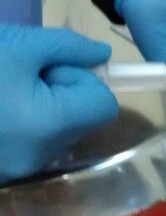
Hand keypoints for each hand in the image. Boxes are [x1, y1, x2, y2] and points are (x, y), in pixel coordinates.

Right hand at [0, 25, 118, 183]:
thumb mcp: (19, 44)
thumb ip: (70, 46)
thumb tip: (104, 54)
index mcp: (50, 126)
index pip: (104, 106)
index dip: (86, 81)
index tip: (53, 67)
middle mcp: (39, 156)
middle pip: (82, 119)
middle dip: (63, 91)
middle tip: (24, 75)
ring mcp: (18, 169)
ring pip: (58, 131)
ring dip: (43, 107)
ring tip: (6, 90)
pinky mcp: (4, 171)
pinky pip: (33, 142)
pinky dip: (25, 123)